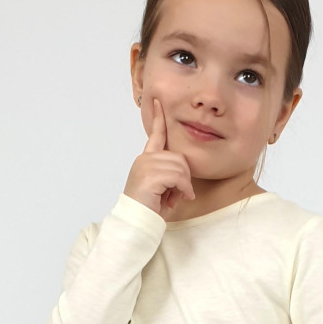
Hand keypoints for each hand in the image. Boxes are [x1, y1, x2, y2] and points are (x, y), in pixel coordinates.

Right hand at [123, 97, 196, 214]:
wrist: (136, 221)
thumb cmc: (149, 209)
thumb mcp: (163, 188)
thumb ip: (171, 175)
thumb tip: (186, 176)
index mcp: (146, 160)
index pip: (155, 135)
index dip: (159, 118)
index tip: (159, 102)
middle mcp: (144, 159)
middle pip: (178, 157)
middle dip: (184, 177)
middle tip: (178, 194)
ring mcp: (146, 165)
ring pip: (180, 167)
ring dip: (183, 186)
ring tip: (175, 199)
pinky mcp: (150, 175)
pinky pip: (178, 176)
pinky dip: (182, 189)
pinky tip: (176, 199)